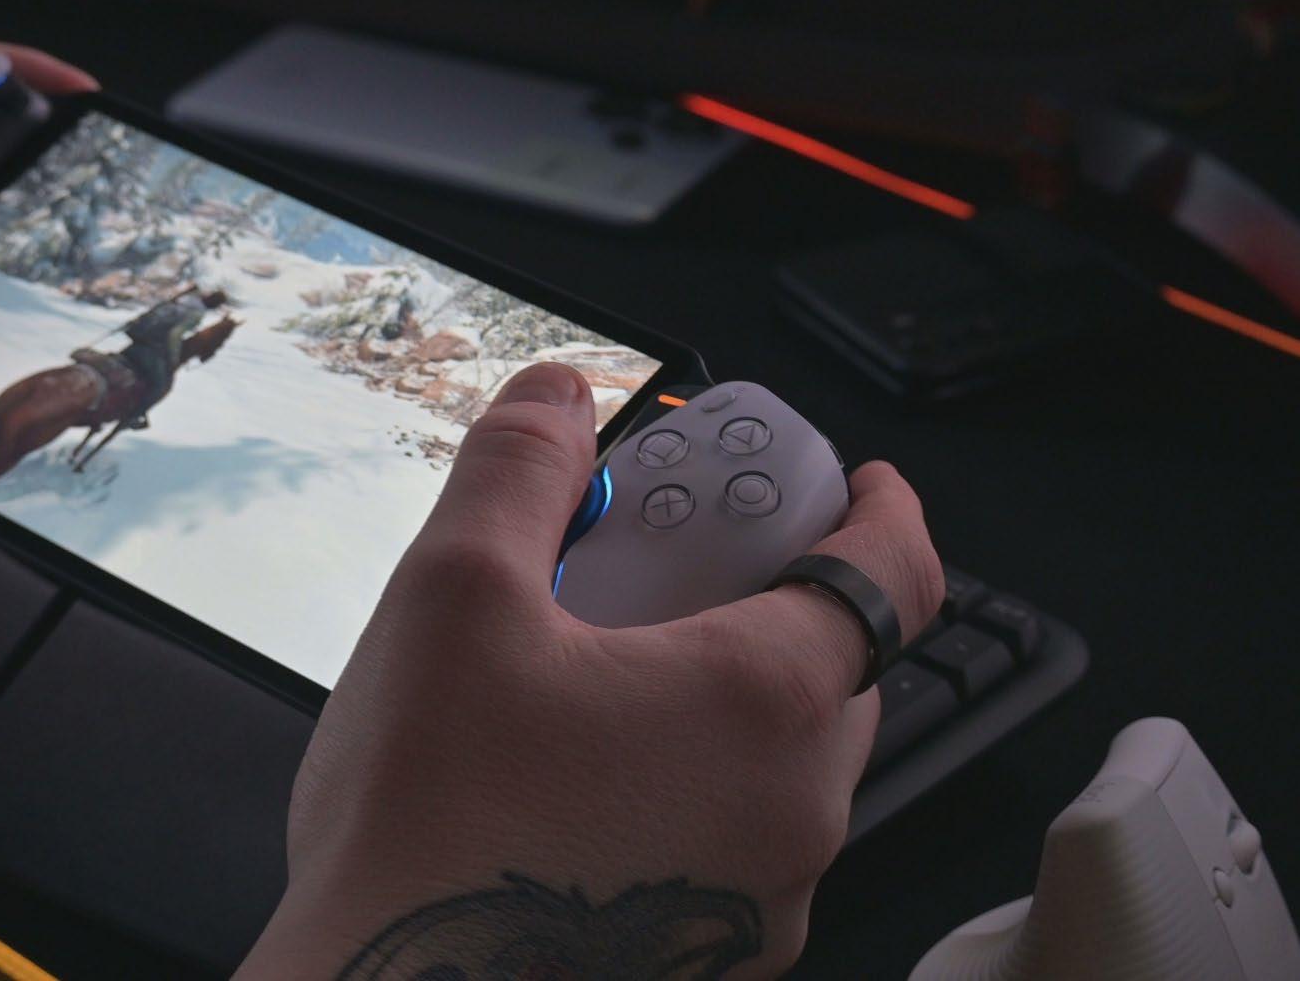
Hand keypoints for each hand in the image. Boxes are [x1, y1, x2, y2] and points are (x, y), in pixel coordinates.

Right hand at [239, 363, 943, 977]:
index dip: (883, 510)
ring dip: (729, 695)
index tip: (864, 483)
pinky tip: (588, 774)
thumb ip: (521, 468)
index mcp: (763, 704)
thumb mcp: (453, 593)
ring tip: (606, 675)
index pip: (894, 576)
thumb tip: (559, 394)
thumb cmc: (425, 819)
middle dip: (777, 600)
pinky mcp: (713, 957)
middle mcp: (794, 814)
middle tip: (676, 573)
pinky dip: (699, 778)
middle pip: (836, 669)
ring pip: (784, 759)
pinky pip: (740, 836)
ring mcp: (762, 903)